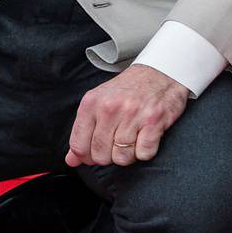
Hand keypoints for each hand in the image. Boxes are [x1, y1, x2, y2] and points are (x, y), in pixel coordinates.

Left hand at [66, 65, 190, 167]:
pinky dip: (144, 151)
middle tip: (115, 144)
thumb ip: (83, 130)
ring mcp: (132, 115)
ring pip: (121, 158)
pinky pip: (143, 154)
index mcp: (92, 103)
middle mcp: (110, 108)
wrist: (160, 72)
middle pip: (100, 155)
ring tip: (131, 139)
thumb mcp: (99, 102)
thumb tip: (72, 159)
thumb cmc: (128, 89)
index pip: (79, 145)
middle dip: (108, 156)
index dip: (85, 157)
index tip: (93, 154)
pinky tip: (144, 138)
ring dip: (127, 155)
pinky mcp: (153, 122)